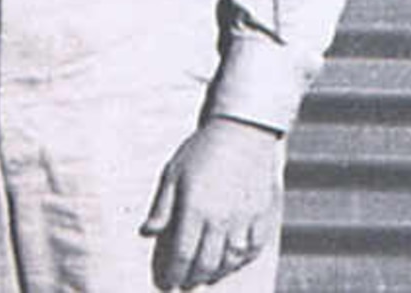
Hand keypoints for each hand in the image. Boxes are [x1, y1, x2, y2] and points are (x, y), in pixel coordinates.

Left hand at [140, 118, 281, 288]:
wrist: (241, 132)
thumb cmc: (203, 149)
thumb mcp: (173, 172)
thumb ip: (163, 206)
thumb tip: (148, 231)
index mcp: (196, 208)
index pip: (183, 253)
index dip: (174, 272)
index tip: (168, 282)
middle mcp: (221, 219)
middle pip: (206, 263)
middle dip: (193, 277)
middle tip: (185, 282)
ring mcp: (244, 219)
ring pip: (230, 260)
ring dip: (216, 272)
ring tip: (205, 275)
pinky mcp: (262, 215)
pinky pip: (253, 249)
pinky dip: (241, 260)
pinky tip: (231, 261)